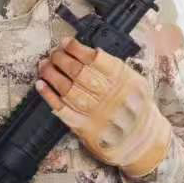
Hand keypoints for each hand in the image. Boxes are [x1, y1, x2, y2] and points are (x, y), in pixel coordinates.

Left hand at [36, 39, 171, 177]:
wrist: (142, 140)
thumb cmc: (135, 106)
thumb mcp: (135, 81)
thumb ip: (113, 67)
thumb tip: (84, 51)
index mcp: (124, 81)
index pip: (96, 60)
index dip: (76, 49)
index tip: (65, 43)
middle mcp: (111, 97)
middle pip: (79, 74)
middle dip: (61, 59)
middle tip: (53, 53)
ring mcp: (97, 114)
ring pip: (69, 90)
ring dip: (52, 75)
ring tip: (44, 65)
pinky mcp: (86, 129)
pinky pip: (64, 111)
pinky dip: (50, 97)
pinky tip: (41, 85)